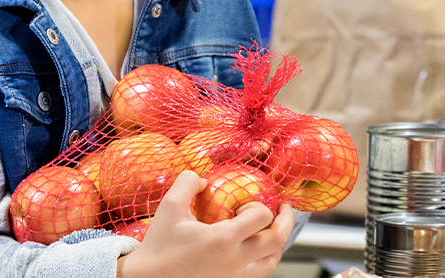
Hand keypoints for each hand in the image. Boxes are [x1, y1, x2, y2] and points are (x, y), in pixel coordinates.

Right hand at [118, 171, 293, 277]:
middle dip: (285, 220)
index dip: (260, 205)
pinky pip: (258, 273)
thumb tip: (202, 177)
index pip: (261, 217)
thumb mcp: (169, 207)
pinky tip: (254, 248)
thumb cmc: (158, 246)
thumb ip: (187, 183)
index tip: (246, 203)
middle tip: (284, 208)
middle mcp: (235, 261)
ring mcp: (234, 277)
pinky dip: (264, 259)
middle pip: (277, 241)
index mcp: (223, 240)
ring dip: (278, 243)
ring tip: (273, 230)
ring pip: (272, 263)